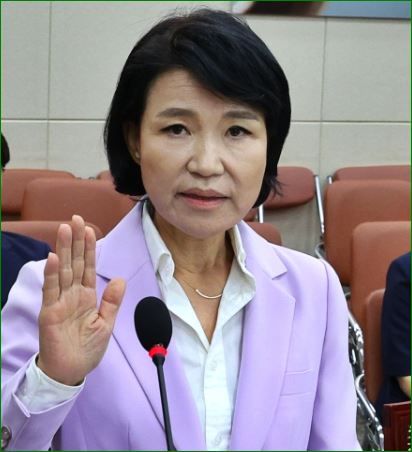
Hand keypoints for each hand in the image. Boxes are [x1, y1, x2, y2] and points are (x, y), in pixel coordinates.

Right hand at [37, 215, 125, 385]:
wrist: (71, 371)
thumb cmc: (87, 348)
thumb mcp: (106, 323)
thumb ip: (112, 301)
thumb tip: (120, 278)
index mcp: (87, 296)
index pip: (88, 267)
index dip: (89, 248)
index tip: (88, 229)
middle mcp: (73, 294)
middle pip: (75, 263)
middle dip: (76, 241)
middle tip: (75, 219)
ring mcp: (60, 301)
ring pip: (63, 271)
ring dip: (63, 250)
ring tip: (64, 229)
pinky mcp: (49, 312)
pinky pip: (51, 290)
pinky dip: (52, 274)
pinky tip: (53, 258)